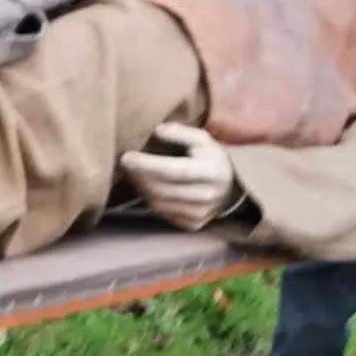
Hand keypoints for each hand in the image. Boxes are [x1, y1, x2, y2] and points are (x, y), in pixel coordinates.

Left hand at [119, 122, 238, 231]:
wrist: (232, 189)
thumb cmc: (212, 158)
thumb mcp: (202, 139)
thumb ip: (180, 133)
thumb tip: (157, 131)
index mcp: (210, 172)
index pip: (171, 170)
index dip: (146, 165)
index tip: (126, 157)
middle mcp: (206, 196)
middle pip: (161, 189)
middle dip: (138, 176)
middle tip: (124, 163)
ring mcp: (200, 214)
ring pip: (159, 204)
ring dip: (141, 188)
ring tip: (133, 173)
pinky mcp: (193, 225)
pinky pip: (163, 214)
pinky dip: (151, 200)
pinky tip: (147, 187)